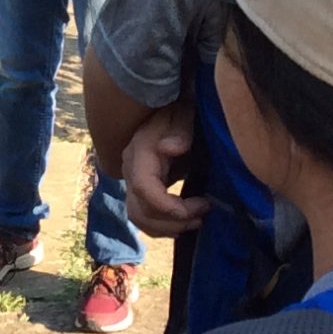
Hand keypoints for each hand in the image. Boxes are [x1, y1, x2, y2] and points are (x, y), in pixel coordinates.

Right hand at [119, 103, 208, 236]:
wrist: (169, 106)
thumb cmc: (180, 109)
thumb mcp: (184, 113)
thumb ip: (180, 129)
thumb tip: (170, 147)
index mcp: (140, 153)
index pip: (143, 188)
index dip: (167, 206)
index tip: (198, 208)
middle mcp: (131, 170)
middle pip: (139, 211)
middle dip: (171, 222)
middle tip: (201, 217)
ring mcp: (133, 180)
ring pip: (139, 218)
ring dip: (167, 227)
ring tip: (196, 222)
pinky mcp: (141, 188)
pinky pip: (144, 215)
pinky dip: (163, 225)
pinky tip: (185, 221)